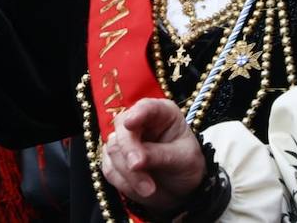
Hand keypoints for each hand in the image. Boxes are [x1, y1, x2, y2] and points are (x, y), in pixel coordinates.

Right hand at [100, 99, 203, 213]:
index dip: (137, 113)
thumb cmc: (186, 167)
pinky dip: (124, 182)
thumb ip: (158, 156)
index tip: (130, 124)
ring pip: (113, 150)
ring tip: (149, 189)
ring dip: (129, 174)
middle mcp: (140, 122)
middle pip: (122, 128)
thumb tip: (134, 161)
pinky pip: (110, 169)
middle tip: (136, 167)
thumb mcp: (182, 160)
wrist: (181, 190)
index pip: (147, 107)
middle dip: (128, 150)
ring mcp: (124, 140)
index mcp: (161, 113)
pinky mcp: (114, 159)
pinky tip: (141, 188)